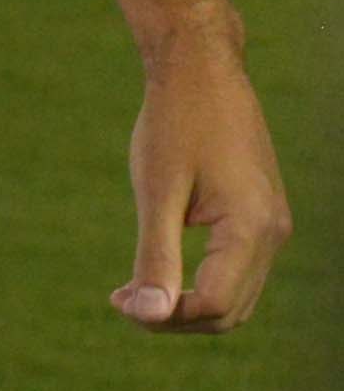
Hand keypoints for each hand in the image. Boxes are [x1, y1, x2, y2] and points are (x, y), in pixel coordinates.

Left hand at [121, 18, 288, 327]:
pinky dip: (202, 282)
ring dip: (188, 305)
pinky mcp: (263, 216)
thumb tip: (149, 316)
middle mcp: (274, 232)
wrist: (202, 73)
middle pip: (229, 312)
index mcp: (252, 229)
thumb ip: (155, 257)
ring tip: (134, 289)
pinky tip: (159, 267)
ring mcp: (273, 225)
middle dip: (175, 317)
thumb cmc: (174, 125)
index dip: (162, 316)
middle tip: (122, 298)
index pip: (213, 306)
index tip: (116, 299)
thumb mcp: (157, 194)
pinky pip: (238, 271)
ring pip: (237, 297)